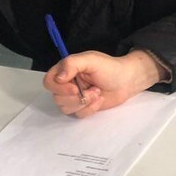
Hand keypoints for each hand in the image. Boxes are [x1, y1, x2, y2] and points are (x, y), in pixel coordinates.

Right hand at [43, 50, 163, 117]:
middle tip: (93, 89)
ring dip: (84, 102)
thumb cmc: (110, 68)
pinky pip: (78, 115)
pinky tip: (100, 99)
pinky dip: (90, 108)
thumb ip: (72, 64)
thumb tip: (58, 78)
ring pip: (66, 108)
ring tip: (98, 93)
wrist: (127, 81)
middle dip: (77, 97)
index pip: (49, 82)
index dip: (59, 88)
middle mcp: (67, 84)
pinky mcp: (83, 107)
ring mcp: (74, 97)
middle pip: (57, 98)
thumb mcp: (91, 60)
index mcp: (66, 71)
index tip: (75, 88)